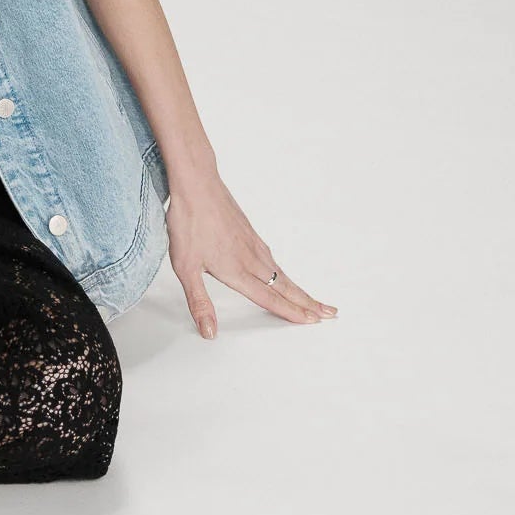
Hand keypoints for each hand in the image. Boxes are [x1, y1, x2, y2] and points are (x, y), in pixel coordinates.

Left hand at [165, 168, 335, 335]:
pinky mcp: (249, 231)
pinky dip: (284, 271)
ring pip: (281, 272)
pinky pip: (272, 258)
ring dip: (299, 288)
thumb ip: (199, 302)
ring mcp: (252, 243)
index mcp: (237, 270)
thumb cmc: (189, 221)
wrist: (196, 182)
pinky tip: (281, 273)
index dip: (291, 312)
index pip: (269, 298)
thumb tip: (209, 332)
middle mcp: (250, 258)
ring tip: (313, 300)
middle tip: (329, 313)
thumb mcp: (185, 267)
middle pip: (284, 286)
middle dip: (307, 303)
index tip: (311, 322)